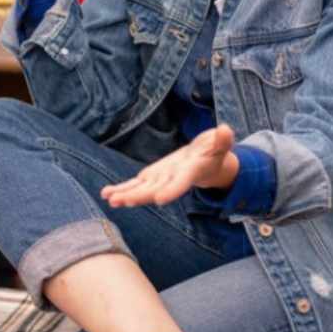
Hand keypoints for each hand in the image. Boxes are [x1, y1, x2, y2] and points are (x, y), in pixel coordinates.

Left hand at [101, 125, 238, 207]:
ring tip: (110, 199)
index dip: (171, 190)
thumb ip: (222, 140)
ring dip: (125, 194)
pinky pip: (135, 185)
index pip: (180, 183)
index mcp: (190, 172)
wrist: (205, 165)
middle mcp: (172, 179)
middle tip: (124, 201)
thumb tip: (226, 130)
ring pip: (141, 190)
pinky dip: (122, 189)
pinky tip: (107, 194)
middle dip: (139, 196)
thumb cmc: (214, 153)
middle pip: (155, 190)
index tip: (159, 199)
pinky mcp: (151, 178)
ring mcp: (160, 180)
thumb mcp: (220, 145)